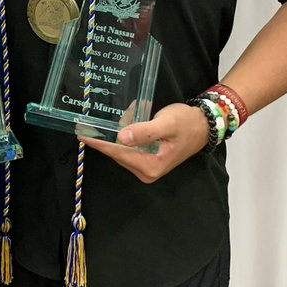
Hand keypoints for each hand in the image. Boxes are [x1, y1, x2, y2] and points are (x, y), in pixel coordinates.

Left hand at [78, 101, 209, 183]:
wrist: (204, 125)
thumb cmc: (186, 123)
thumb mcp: (166, 124)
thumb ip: (144, 131)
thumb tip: (121, 138)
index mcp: (150, 166)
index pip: (118, 153)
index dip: (99, 143)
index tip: (82, 135)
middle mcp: (146, 171)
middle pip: (118, 153)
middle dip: (108, 136)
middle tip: (94, 120)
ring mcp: (147, 167)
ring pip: (122, 150)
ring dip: (118, 133)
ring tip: (121, 115)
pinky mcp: (148, 160)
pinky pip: (129, 148)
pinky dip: (126, 135)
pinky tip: (127, 120)